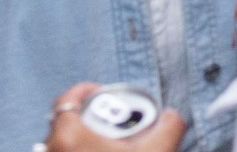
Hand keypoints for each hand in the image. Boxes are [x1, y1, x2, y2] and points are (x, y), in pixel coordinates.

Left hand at [44, 86, 185, 151]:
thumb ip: (170, 126)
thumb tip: (174, 116)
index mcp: (67, 136)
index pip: (66, 100)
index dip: (85, 91)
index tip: (103, 93)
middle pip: (64, 124)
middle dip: (87, 120)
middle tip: (110, 125)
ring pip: (62, 149)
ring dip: (82, 145)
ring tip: (107, 150)